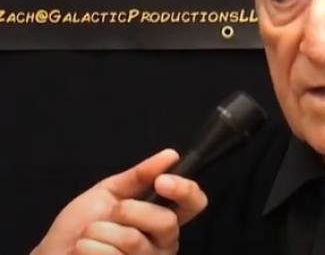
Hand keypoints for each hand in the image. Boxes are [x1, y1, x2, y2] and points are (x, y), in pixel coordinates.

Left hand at [31, 149, 207, 254]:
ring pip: (135, 240)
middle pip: (167, 222)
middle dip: (131, 210)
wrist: (54, 253)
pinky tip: (84, 251)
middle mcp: (163, 243)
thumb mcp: (109, 192)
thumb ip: (140, 176)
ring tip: (90, 235)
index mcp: (163, 218)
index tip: (161, 181)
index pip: (194, 203)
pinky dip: (90, 248)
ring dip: (102, 231)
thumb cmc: (81, 225)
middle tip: (112, 212)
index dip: (185, 190)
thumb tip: (171, 156)